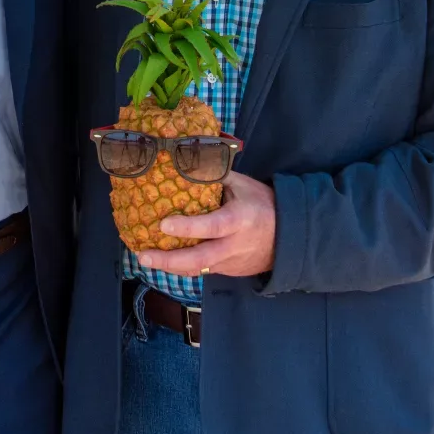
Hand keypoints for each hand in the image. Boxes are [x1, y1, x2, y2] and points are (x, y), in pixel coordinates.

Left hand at [137, 171, 277, 278]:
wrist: (289, 236)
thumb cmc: (262, 204)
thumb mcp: (242, 185)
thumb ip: (214, 177)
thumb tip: (184, 161)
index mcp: (238, 220)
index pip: (212, 226)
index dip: (187, 227)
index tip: (163, 224)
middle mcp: (233, 245)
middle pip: (199, 259)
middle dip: (169, 260)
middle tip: (144, 255)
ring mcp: (231, 262)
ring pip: (198, 269)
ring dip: (171, 267)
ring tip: (147, 259)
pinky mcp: (229, 272)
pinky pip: (203, 271)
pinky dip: (184, 267)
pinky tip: (166, 261)